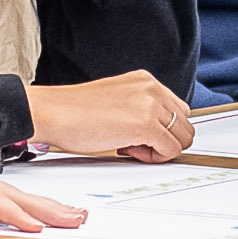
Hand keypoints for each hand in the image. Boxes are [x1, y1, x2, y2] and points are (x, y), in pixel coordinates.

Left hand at [0, 135, 85, 232]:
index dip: (16, 215)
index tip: (37, 228)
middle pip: (18, 197)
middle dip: (49, 208)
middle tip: (77, 219)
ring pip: (19, 197)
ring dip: (48, 206)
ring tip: (74, 216)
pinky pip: (9, 200)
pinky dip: (32, 206)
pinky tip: (46, 213)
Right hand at [29, 70, 193, 160]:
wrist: (52, 112)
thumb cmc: (74, 111)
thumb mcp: (115, 100)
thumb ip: (139, 108)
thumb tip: (157, 132)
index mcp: (144, 80)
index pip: (178, 109)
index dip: (163, 129)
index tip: (141, 136)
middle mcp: (151, 88)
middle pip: (185, 123)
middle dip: (166, 139)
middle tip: (135, 144)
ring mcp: (150, 105)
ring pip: (182, 138)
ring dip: (160, 149)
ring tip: (130, 146)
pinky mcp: (146, 124)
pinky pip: (171, 150)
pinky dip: (154, 157)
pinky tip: (128, 150)